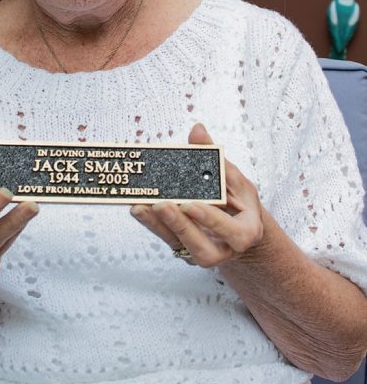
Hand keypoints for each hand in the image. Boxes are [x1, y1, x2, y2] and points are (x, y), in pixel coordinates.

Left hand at [130, 124, 263, 266]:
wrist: (239, 228)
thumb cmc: (239, 201)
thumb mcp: (236, 179)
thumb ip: (217, 158)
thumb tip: (198, 130)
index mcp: (244, 233)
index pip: (230, 231)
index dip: (210, 220)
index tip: (190, 205)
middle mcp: (224, 250)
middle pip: (202, 248)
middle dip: (180, 226)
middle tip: (162, 205)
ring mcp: (202, 254)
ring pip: (180, 246)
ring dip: (159, 226)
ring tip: (140, 206)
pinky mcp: (184, 250)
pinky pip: (167, 239)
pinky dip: (152, 224)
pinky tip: (138, 208)